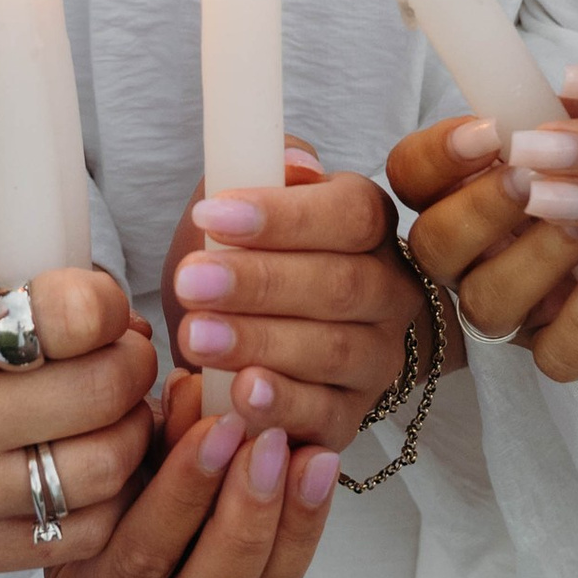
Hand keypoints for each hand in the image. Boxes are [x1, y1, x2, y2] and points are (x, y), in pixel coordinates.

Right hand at [0, 265, 163, 577]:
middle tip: (125, 356)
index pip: (70, 315)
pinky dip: (108, 500)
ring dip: (131, 433)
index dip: (108, 304)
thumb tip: (110, 303)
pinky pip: (79, 534)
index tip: (103, 307)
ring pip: (105, 468)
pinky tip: (91, 469)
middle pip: (101, 392)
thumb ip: (7, 299)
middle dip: (134, 364)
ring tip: (115, 413)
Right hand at [46, 397, 340, 577]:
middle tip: (270, 441)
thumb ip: (153, 437)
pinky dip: (304, 532)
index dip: (184, 490)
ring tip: (310, 456)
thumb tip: (195, 388)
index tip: (219, 424)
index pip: (140, 558)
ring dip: (289, 524)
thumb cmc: (98, 490)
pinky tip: (318, 474)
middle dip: (245, 516)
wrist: (109, 530)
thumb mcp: (115, 462)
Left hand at [163, 143, 418, 451]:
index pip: (349, 214)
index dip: (283, 217)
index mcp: (368, 223)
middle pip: (341, 285)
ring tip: (197, 336)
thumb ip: (259, 168)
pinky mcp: (354, 415)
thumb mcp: (240, 206)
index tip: (211, 216)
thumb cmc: (246, 258)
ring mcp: (378, 357)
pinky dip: (283, 407)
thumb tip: (289, 160)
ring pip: (333, 350)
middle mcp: (388, 291)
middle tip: (189, 282)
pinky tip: (241, 394)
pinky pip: (326, 416)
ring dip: (260, 343)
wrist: (252, 333)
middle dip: (259, 283)